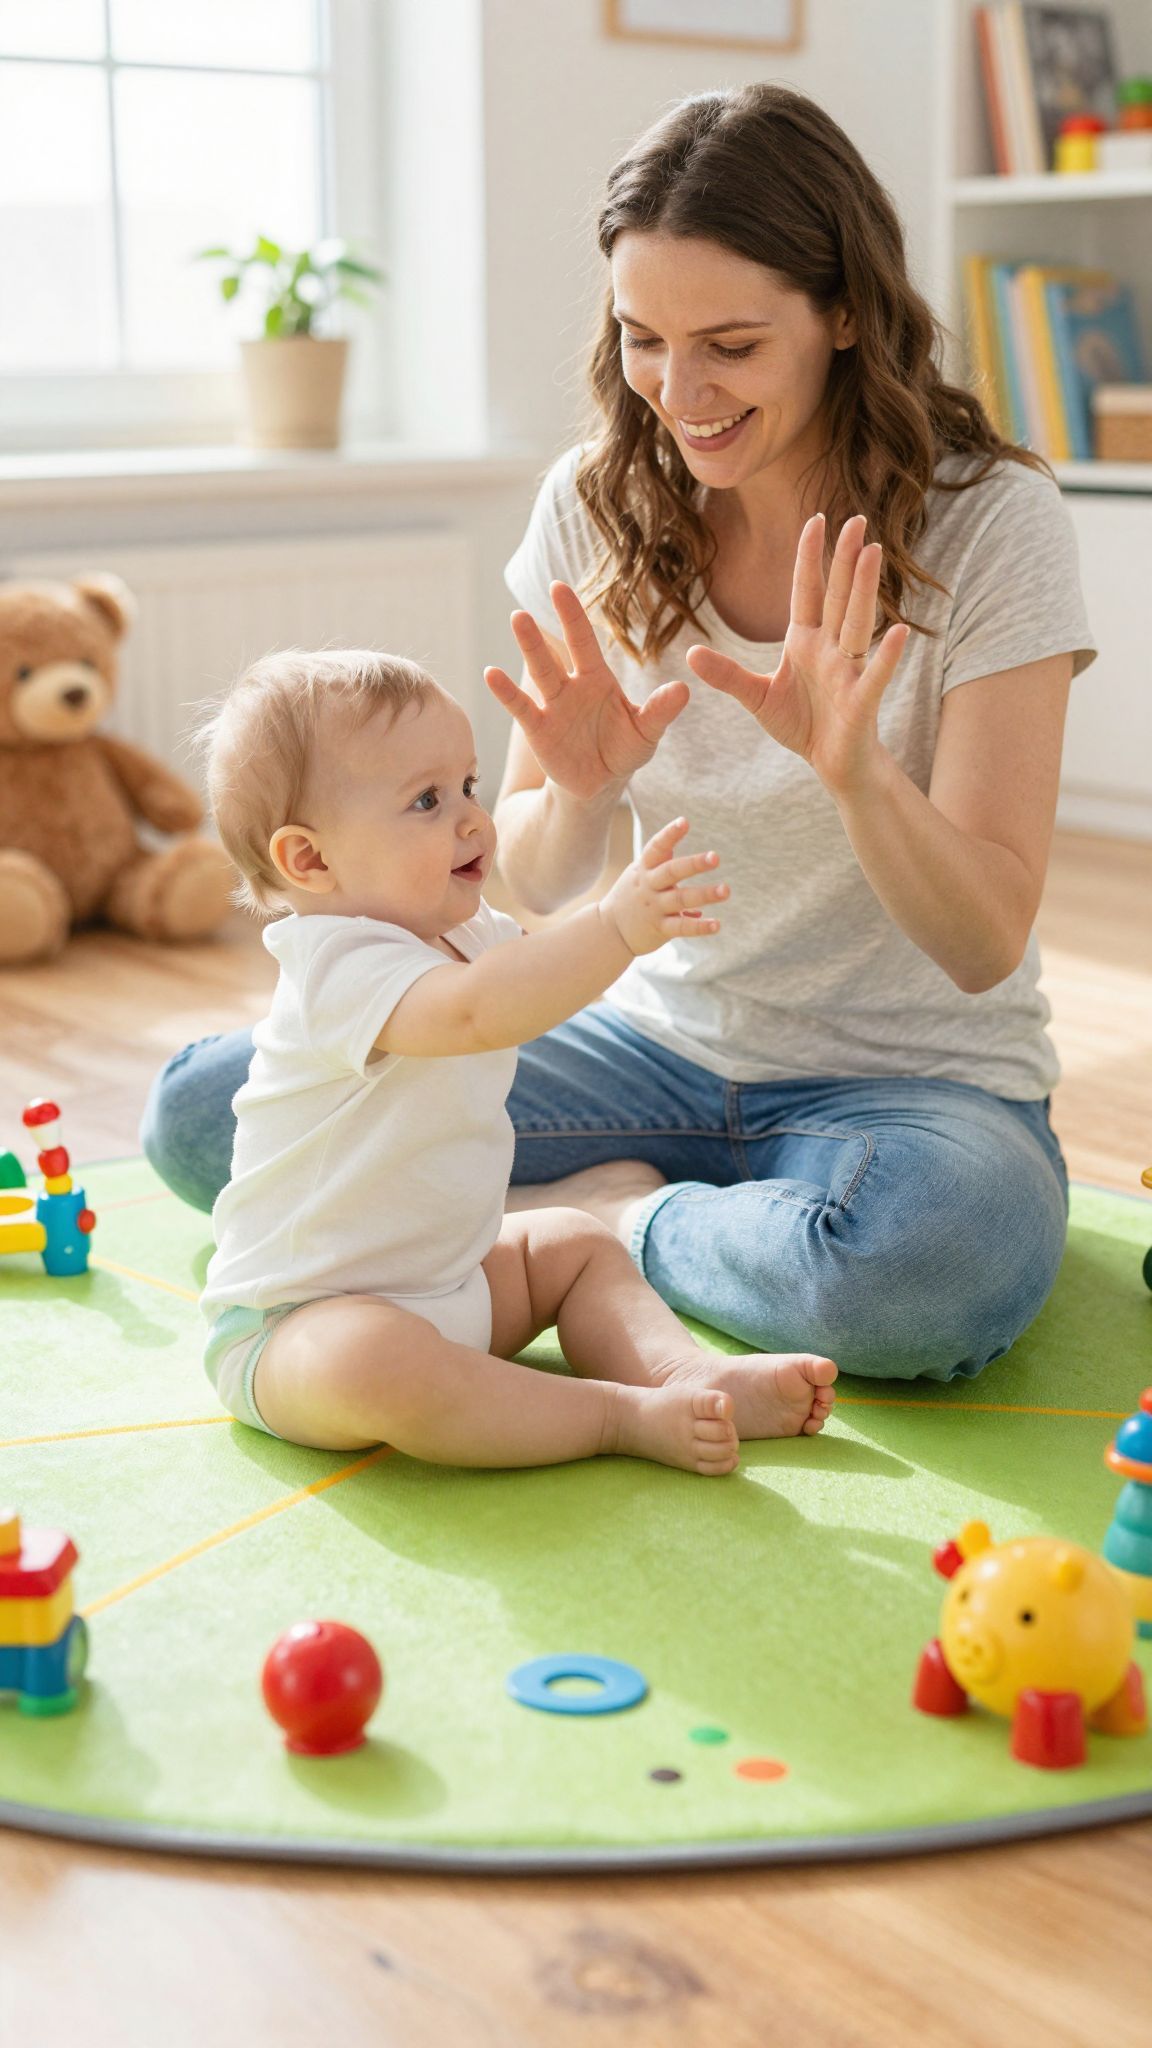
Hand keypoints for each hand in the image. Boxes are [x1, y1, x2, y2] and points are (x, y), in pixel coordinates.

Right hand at [484, 582, 688, 803]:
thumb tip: (683, 690)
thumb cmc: (624, 749)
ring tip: (518, 620)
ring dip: (529, 648)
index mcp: (597, 679)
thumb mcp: (646, 731)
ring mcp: (552, 706)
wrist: (601, 782)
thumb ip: (660, 711)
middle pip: (556, 652)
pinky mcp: (539, 730)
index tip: (559, 587)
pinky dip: (506, 692)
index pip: (584, 641)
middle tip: (533, 598)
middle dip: (546, 628)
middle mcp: (571, 686)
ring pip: (540, 673)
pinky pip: (521, 708)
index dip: (573, 615)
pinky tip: (491, 674)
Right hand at [600, 817, 727, 957]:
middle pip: (671, 872)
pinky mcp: (659, 929)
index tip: (684, 822)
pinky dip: (699, 926)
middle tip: (715, 857)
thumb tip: (688, 845)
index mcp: (645, 869)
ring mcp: (654, 908)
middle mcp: (649, 886)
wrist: (608, 931)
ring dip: (704, 894)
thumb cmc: (631, 896)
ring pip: (681, 899)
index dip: (669, 835)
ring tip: (725, 890)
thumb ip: (663, 859)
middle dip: (693, 864)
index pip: (656, 848)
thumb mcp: (640, 873)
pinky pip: (681, 927)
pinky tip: (717, 924)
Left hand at [685, 514, 910, 795]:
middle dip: (844, 559)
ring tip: (872, 552)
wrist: (832, 763)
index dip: (810, 557)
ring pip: (857, 623)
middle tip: (855, 520)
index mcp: (805, 641)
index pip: (807, 591)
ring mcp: (848, 671)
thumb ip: (728, 675)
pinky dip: (886, 654)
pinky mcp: (861, 700)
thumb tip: (690, 653)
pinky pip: (875, 674)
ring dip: (864, 589)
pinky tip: (898, 630)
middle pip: (836, 596)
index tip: (817, 519)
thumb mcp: (757, 698)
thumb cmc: (802, 725)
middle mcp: (830, 648)